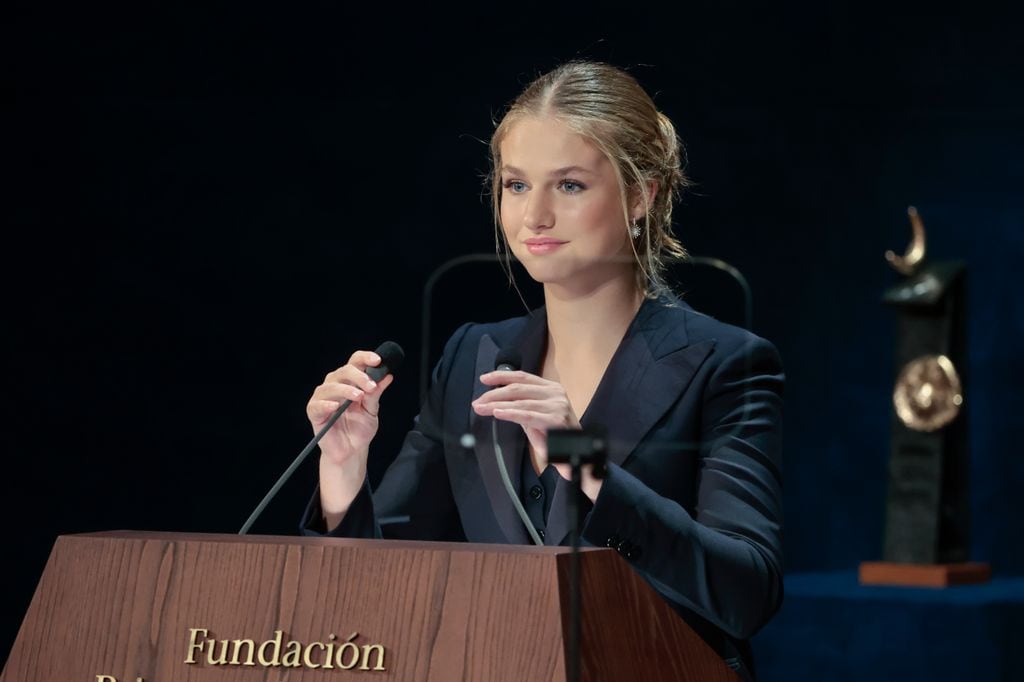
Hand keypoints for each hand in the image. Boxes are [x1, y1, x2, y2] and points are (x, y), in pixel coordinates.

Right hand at [307, 350, 393, 468]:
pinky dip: (326, 404)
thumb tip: (387, 376)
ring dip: (346, 390)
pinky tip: (336, 406)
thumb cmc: (359, 428)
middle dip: (359, 376)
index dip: (365, 358)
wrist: (351, 451)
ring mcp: (323, 397)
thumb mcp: (372, 410)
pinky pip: (317, 405)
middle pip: (344, 371)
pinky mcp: (314, 412)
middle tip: (371, 386)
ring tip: (359, 397)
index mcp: (350, 381)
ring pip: (331, 386)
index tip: (378, 360)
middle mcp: (335, 385)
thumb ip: (376, 393)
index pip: (355, 362)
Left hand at [472, 370, 602, 499]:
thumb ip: (520, 404)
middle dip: (494, 394)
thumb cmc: (554, 434)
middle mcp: (555, 393)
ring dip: (497, 404)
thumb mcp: (535, 414)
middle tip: (478, 401)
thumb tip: (495, 399)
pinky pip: (527, 415)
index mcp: (551, 387)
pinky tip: (497, 413)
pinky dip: (510, 413)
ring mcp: (557, 405)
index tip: (484, 379)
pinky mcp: (555, 419)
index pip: (522, 377)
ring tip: (481, 408)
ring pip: (520, 401)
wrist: (575, 452)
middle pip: (518, 388)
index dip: (501, 376)